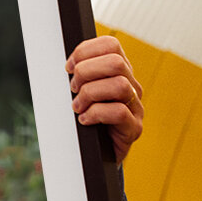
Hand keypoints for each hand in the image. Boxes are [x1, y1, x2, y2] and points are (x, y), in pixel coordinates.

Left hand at [66, 36, 143, 163]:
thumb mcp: (80, 92)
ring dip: (90, 94)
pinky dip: (95, 114)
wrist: (95, 155)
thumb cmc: (85, 120)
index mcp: (119, 72)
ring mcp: (136, 107)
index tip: (68, 67)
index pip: (111, 45)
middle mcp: (132, 86)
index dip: (86, 51)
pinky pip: (119, 112)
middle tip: (73, 89)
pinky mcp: (134, 128)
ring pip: (119, 85)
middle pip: (116, 62)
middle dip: (86, 72)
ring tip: (77, 107)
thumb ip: (78, 75)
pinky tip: (84, 120)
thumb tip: (66, 64)